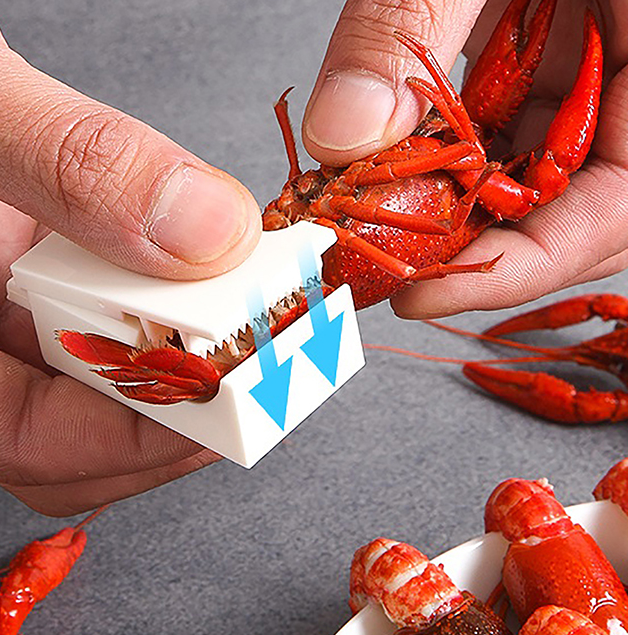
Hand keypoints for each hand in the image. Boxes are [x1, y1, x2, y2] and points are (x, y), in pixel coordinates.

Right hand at [0, 0, 260, 514]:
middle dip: (162, 420)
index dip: (135, 437)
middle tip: (248, 372)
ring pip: (86, 380)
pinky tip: (197, 270)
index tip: (226, 396)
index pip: (25, 441)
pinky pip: (91, 309)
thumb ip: (67, 161)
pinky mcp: (5, 262)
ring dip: (166, 359)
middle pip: (66, 438)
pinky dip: (151, 298)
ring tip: (239, 324)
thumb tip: (207, 236)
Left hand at [301, 0, 626, 316]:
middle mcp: (624, 79)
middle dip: (479, 248)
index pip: (612, 211)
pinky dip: (451, 155)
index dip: (520, 269)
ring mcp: (589, 70)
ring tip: (382, 219)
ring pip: (534, 176)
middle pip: (571, 212)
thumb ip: (404, 29)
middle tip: (395, 271)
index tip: (422, 295)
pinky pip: (511, 129)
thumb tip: (344, 133)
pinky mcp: (549, 57)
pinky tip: (398, 158)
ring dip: (455, 205)